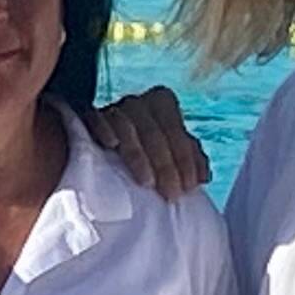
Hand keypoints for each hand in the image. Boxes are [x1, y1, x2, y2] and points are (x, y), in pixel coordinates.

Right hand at [82, 84, 211, 196]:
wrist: (104, 144)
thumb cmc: (146, 151)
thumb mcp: (170, 151)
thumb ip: (189, 157)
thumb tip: (205, 176)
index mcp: (162, 103)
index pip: (177, 131)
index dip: (185, 160)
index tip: (188, 187)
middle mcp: (139, 102)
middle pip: (154, 131)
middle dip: (165, 164)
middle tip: (170, 193)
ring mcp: (113, 108)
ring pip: (127, 126)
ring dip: (138, 155)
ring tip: (146, 183)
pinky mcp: (89, 117)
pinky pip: (96, 118)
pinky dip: (105, 129)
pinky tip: (111, 144)